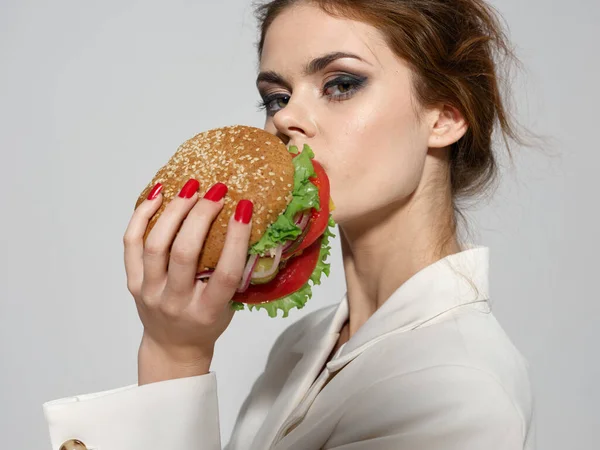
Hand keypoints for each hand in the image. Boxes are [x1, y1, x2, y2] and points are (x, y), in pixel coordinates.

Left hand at [123, 180, 252, 383]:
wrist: (173, 347)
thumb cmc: (208, 322)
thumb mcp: (230, 306)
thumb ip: (236, 274)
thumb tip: (245, 224)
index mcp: (207, 311)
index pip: (224, 273)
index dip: (236, 239)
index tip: (244, 207)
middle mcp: (175, 302)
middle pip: (184, 253)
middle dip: (201, 215)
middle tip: (217, 192)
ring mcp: (149, 292)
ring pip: (155, 244)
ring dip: (174, 210)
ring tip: (191, 188)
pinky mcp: (133, 282)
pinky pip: (131, 243)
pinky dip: (142, 215)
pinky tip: (159, 195)